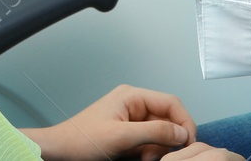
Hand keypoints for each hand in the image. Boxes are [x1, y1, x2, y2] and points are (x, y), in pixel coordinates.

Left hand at [19, 83, 227, 160]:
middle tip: (166, 155)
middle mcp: (134, 103)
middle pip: (167, 118)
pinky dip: (150, 151)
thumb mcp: (121, 137)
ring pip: (160, 132)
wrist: (61, 151)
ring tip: (146, 158)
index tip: (189, 142)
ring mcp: (131, 118)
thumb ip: (154, 132)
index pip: (171, 102)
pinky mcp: (127, 133)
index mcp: (132, 96)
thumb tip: (182, 132)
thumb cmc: (83, 140)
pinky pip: (149, 140)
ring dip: (159, 147)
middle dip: (170, 138)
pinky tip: (142, 158)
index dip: (185, 121)